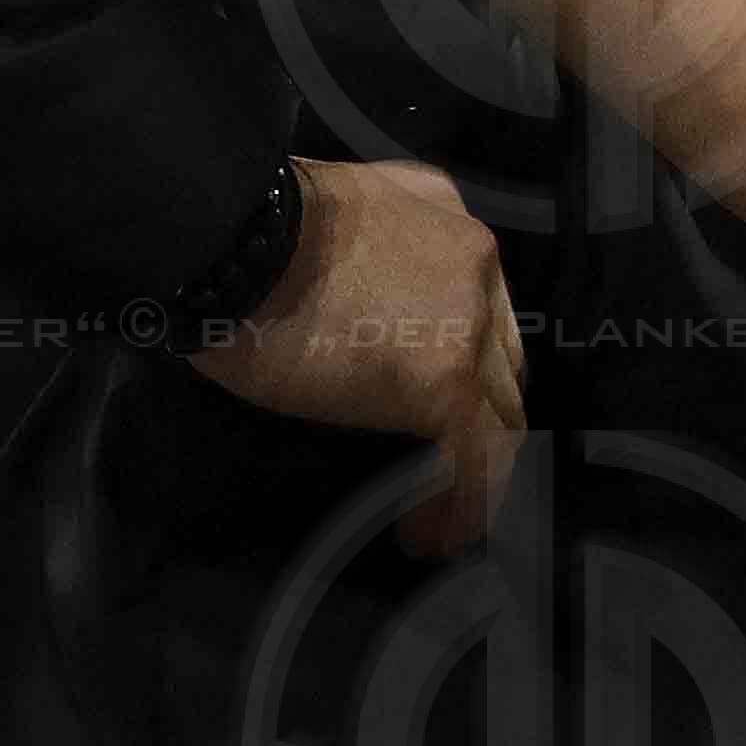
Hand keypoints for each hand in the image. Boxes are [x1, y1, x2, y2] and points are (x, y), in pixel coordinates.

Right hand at [195, 158, 524, 554]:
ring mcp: (467, 327)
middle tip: (450, 465)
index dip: (466, 361)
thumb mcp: (344, 212)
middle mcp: (476, 271)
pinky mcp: (443, 383)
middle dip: (482, 415)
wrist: (245, 243)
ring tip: (443, 516)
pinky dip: (461, 503)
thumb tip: (361, 303)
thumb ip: (379, 251)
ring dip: (477, 466)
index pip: (481, 307)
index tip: (441, 403)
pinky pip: (473, 457)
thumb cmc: (260, 233)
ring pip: (499, 410)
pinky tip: (428, 533)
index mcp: (451, 228)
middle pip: (500, 361)